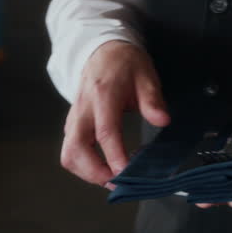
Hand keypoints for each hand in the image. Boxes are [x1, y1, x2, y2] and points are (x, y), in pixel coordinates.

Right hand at [60, 41, 169, 188]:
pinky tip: (105, 168)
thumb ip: (153, 99)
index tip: (126, 173)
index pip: (105, 132)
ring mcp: (75, 117)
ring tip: (112, 179)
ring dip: (86, 172)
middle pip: (76, 149)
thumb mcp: (146, 75)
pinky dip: (84, 164)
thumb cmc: (126, 63)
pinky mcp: (73, 123)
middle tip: (118, 183)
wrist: (102, 49)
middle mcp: (83, 109)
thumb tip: (162, 120)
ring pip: (68, 153)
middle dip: (94, 172)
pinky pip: (71, 149)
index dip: (114, 156)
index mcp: (103, 95)